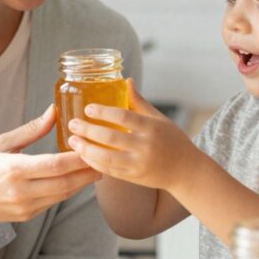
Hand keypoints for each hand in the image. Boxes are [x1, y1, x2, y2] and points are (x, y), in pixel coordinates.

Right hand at [0, 105, 101, 223]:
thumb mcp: (2, 142)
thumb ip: (31, 130)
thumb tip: (54, 111)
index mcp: (15, 170)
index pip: (56, 165)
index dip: (78, 158)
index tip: (93, 146)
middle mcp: (22, 192)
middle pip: (66, 183)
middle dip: (88, 173)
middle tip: (104, 160)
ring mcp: (25, 207)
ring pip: (63, 195)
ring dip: (81, 183)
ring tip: (96, 169)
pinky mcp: (27, 216)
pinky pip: (54, 202)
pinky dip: (67, 190)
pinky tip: (75, 180)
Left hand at [67, 80, 199, 191]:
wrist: (186, 170)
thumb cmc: (172, 140)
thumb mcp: (159, 119)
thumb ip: (139, 102)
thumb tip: (126, 80)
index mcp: (151, 128)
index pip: (124, 117)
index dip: (104, 112)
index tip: (88, 108)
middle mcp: (145, 147)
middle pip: (111, 138)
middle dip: (88, 131)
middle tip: (72, 124)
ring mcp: (138, 164)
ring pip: (107, 158)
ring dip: (86, 149)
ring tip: (72, 141)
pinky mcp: (133, 178)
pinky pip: (109, 171)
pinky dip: (94, 163)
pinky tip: (83, 155)